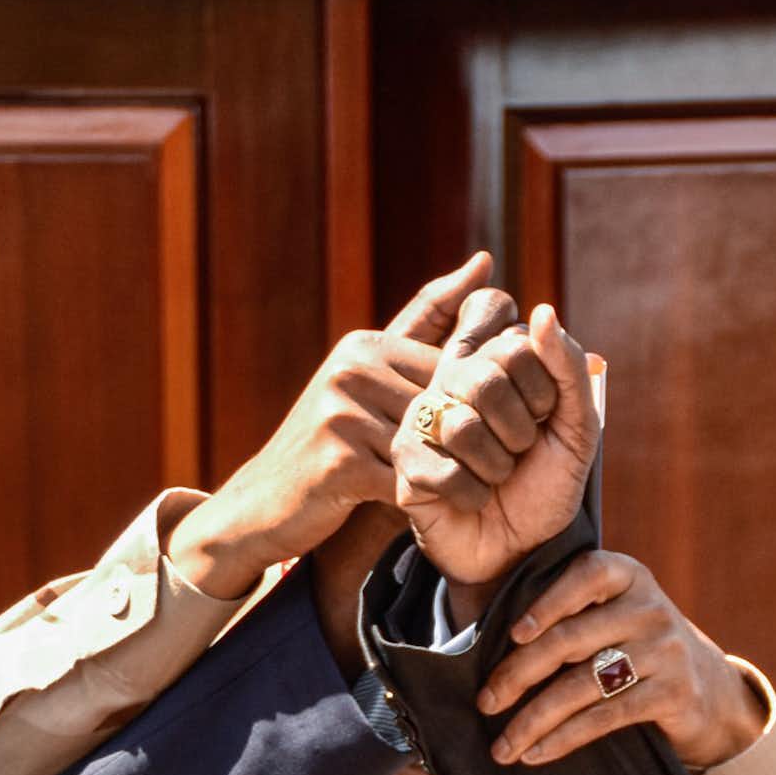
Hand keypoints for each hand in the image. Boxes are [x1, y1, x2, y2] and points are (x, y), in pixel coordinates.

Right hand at [166, 252, 494, 600]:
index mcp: (366, 345)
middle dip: (476, 436)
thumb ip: (428, 326)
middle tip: (508, 462)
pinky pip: (406, 481)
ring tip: (482, 491)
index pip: (449, 365)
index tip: (506, 426)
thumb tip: (485, 263)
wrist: (266, 502)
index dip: (481, 399)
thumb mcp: (374, 379)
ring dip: (459, 472)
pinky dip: (430, 499)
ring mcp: (341, 414)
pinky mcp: (338, 462)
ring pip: (429, 447)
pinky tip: (445, 511)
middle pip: (442, 404)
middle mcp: (352, 370)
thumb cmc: (333, 442)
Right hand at [391, 297, 597, 592]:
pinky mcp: (404, 463)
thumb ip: (568, 369)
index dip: (544, 392)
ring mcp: (422, 420)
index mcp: (492, 362)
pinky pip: (444, 471)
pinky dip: (472, 495)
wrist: (519, 553)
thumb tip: (541, 312)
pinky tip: (471, 501)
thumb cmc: (543, 489)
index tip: (544, 420)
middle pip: (486, 378)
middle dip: (520, 431)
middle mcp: (450, 381)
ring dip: (496, 468)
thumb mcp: (576, 429)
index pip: (516, 344)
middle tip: (518, 455)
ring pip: (463, 426)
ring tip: (493, 480)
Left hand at [475, 550, 766, 771]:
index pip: (584, 576)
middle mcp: (649, 608)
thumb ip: (573, 617)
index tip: (512, 635)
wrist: (714, 691)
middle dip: (519, 674)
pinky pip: (604, 718)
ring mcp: (664, 651)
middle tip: (485, 703)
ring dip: (534, 719)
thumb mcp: (617, 617)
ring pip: (582, 685)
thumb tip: (491, 647)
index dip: (546, 603)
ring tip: (502, 746)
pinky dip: (564, 738)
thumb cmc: (639, 651)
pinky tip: (536, 753)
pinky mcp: (672, 694)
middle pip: (570, 639)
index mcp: (629, 577)